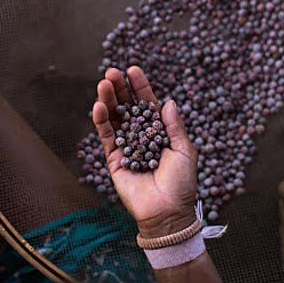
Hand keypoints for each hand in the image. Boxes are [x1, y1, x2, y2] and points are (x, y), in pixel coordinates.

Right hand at [92, 67, 197, 238]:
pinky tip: (99, 105)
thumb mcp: (184, 150)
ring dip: (108, 100)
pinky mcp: (114, 160)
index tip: (133, 69)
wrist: (168, 213)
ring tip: (103, 83)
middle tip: (112, 72)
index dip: (141, 87)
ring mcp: (126, 146)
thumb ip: (174, 126)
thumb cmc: (182, 183)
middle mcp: (141, 136)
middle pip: (127, 107)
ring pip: (114, 118)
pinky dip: (101, 121)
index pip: (147, 104)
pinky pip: (106, 137)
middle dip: (119, 89)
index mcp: (159, 132)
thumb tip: (167, 101)